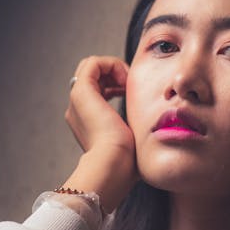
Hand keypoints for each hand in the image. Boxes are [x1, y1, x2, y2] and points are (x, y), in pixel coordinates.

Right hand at [62, 56, 138, 211]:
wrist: (112, 166)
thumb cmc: (125, 162)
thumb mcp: (130, 142)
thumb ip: (133, 132)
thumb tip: (152, 128)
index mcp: (85, 122)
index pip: (96, 90)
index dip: (115, 85)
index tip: (131, 93)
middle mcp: (77, 110)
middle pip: (92, 76)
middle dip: (113, 73)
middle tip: (129, 84)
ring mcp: (77, 101)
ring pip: (91, 67)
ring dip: (113, 67)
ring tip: (127, 81)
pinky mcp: (82, 92)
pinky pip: (93, 63)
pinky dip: (111, 64)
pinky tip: (124, 79)